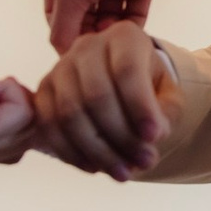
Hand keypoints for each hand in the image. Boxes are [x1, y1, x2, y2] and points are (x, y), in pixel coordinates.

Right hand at [34, 21, 183, 180]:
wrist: (120, 85)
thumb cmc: (150, 88)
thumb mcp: (169, 94)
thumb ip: (167, 111)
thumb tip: (152, 135)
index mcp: (124, 37)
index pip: (127, 70)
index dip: (140, 106)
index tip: (156, 138)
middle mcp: (87, 45)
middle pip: (96, 94)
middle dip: (122, 136)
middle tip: (146, 163)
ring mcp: (60, 68)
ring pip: (70, 113)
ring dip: (98, 151)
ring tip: (124, 173)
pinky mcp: (42, 93)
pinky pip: (49, 127)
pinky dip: (72, 153)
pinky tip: (96, 168)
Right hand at [44, 0, 172, 52]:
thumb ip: (63, 25)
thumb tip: (64, 54)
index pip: (58, 16)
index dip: (64, 35)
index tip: (73, 56)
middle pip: (86, 19)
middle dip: (90, 35)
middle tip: (96, 52)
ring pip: (111, 17)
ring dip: (111, 33)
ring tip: (111, 44)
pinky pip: (136, 11)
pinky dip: (133, 26)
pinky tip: (130, 39)